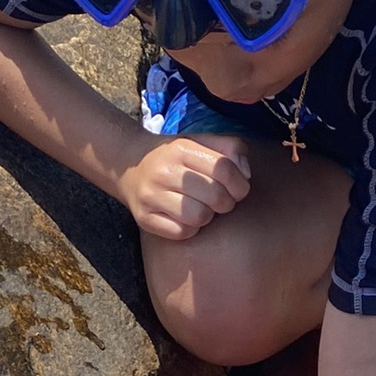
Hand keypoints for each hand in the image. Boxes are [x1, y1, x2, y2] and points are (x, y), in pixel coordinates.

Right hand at [119, 135, 251, 239]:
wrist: (130, 166)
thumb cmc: (175, 158)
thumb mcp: (200, 142)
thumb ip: (229, 148)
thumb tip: (245, 173)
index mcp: (181, 149)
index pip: (224, 168)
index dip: (240, 183)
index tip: (238, 188)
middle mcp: (164, 171)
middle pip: (215, 196)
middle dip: (226, 202)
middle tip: (220, 200)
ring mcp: (151, 195)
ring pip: (198, 217)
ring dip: (207, 216)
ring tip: (201, 208)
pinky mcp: (144, 217)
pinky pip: (181, 232)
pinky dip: (189, 229)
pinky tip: (185, 218)